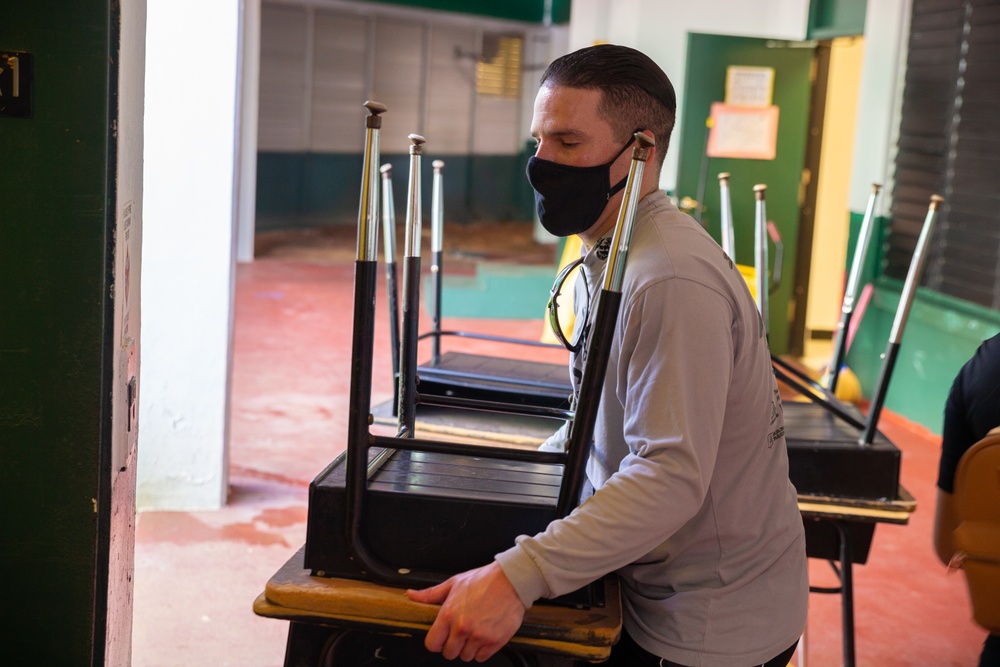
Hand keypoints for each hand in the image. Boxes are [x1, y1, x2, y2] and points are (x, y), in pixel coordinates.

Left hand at [406, 561, 526, 661]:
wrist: (511, 580)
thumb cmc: (484, 580)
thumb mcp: (454, 583)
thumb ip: (431, 594)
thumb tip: (412, 595)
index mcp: (448, 614)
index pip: (432, 644)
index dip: (436, 642)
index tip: (442, 638)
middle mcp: (462, 628)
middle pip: (449, 654)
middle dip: (453, 646)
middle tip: (461, 634)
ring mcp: (479, 636)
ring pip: (465, 657)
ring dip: (468, 648)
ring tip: (475, 633)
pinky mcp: (495, 641)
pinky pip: (482, 657)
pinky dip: (482, 650)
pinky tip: (485, 636)